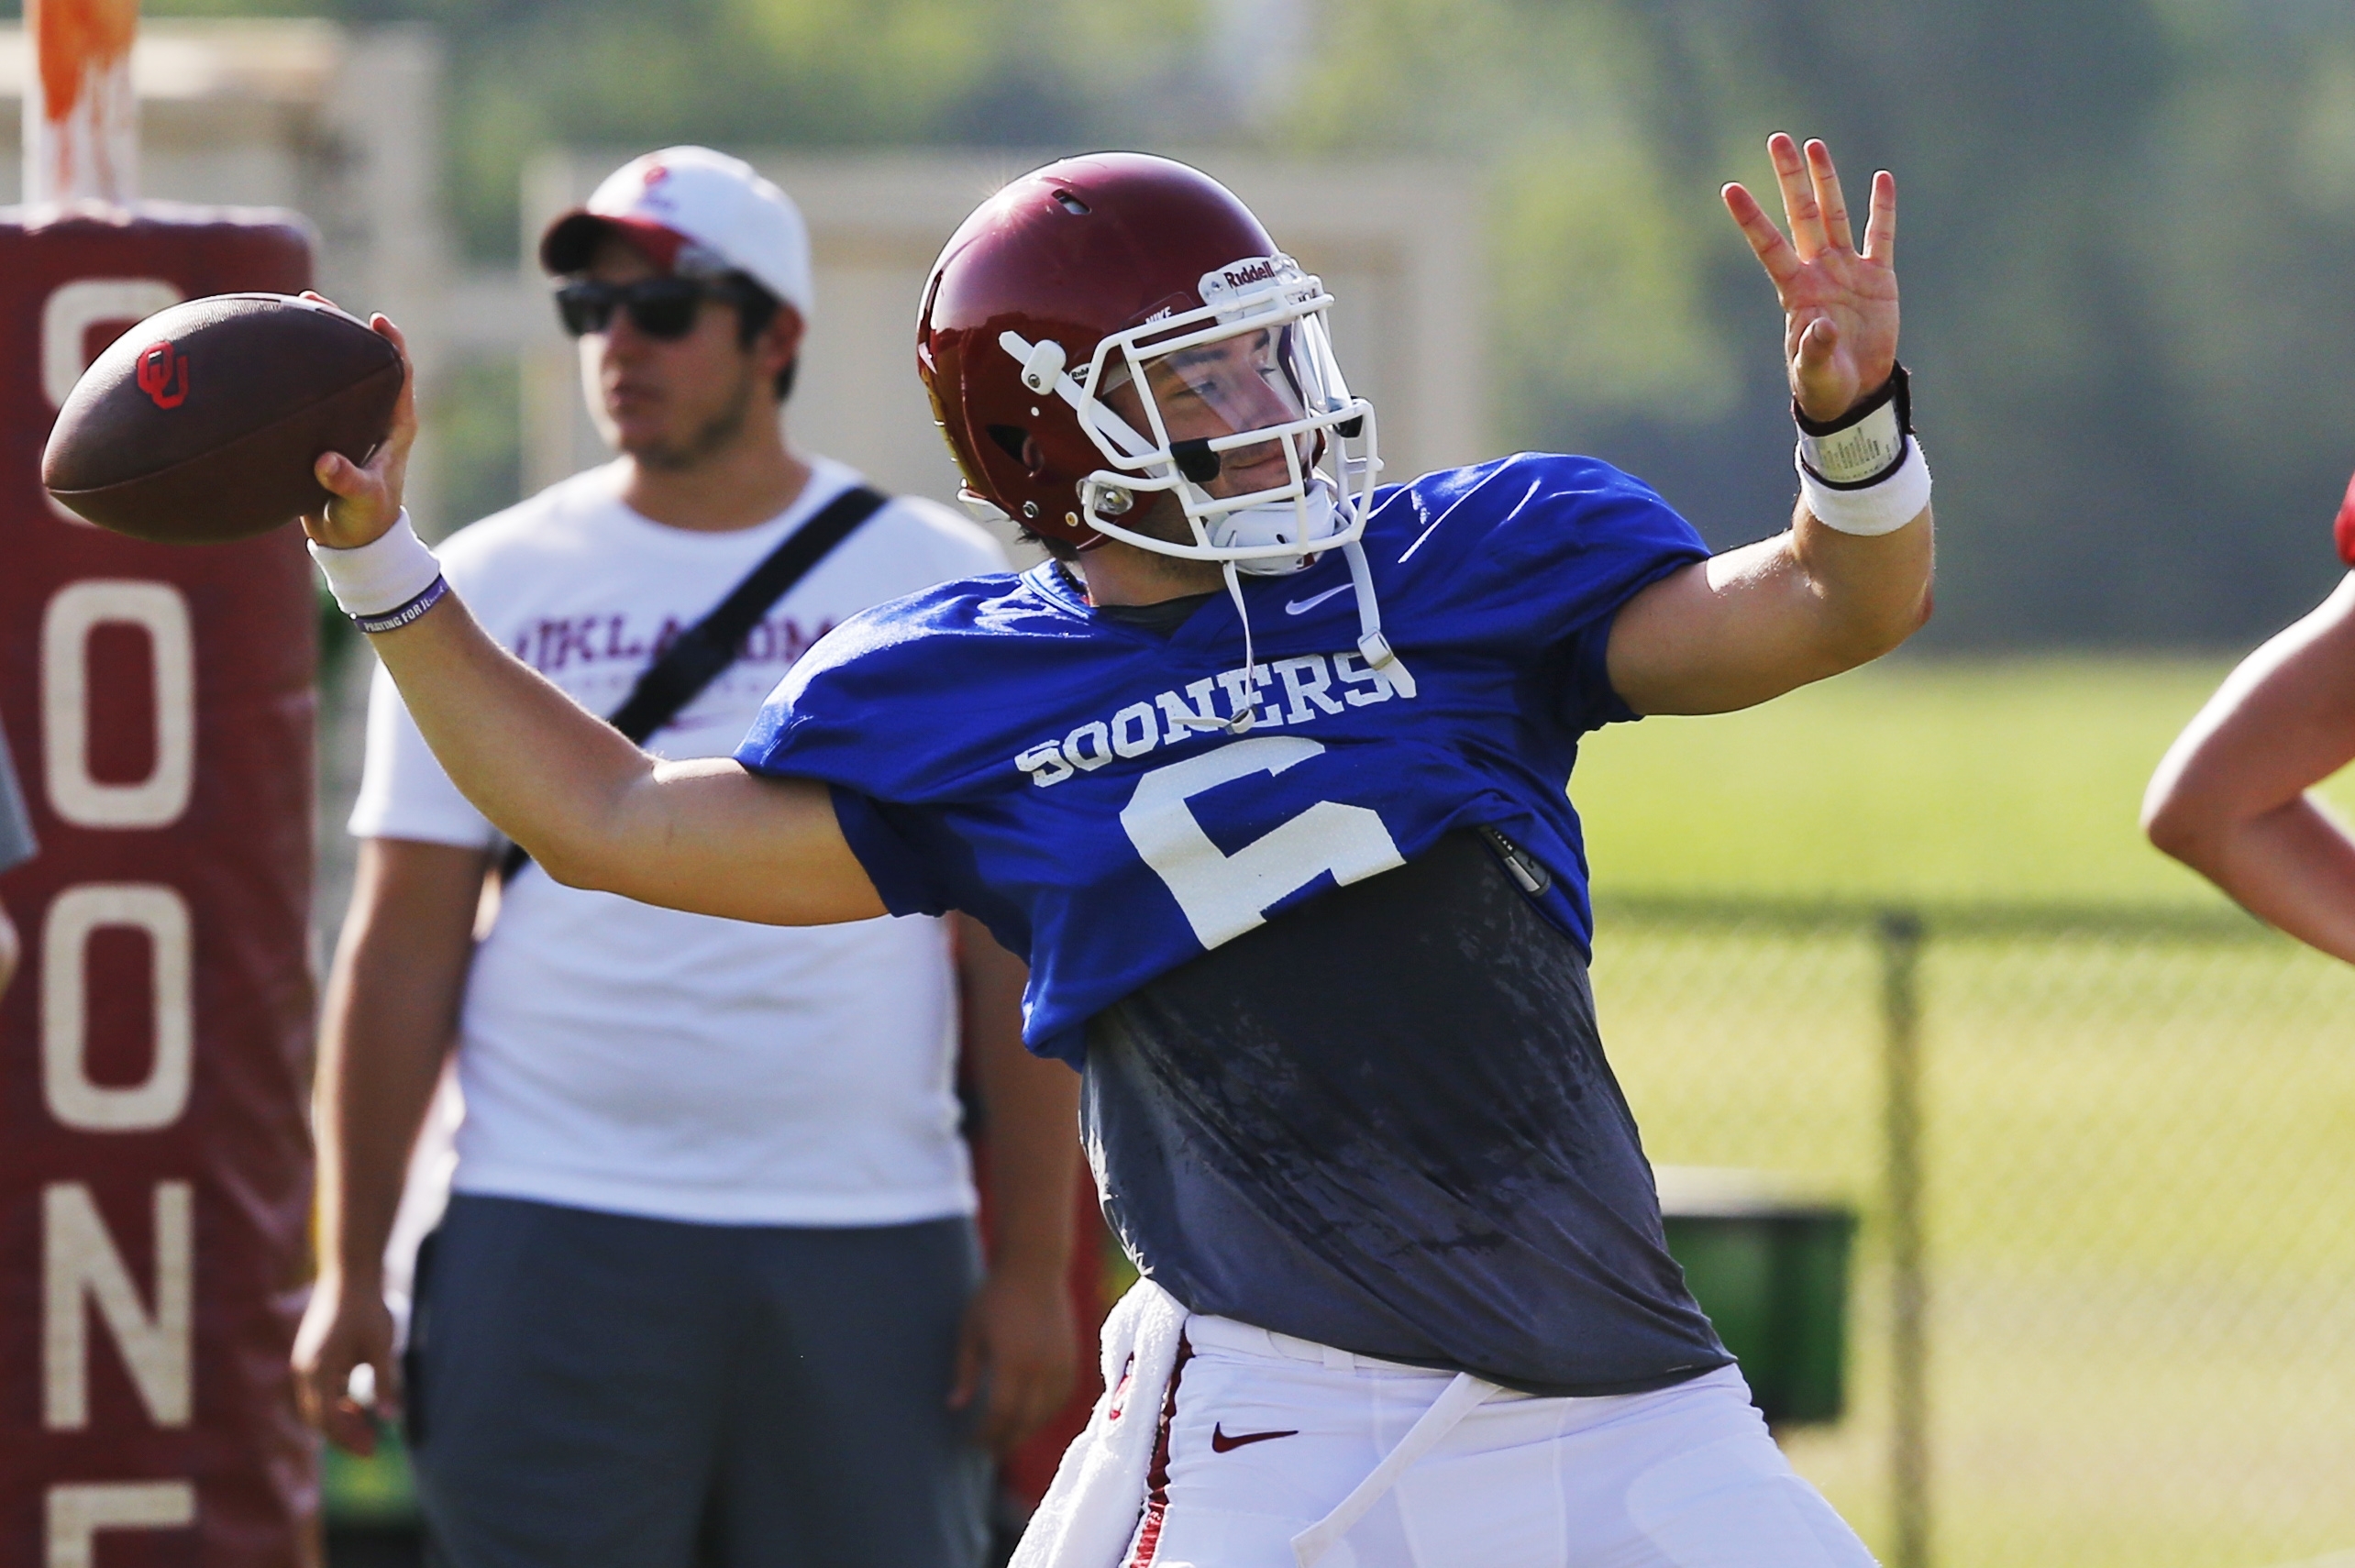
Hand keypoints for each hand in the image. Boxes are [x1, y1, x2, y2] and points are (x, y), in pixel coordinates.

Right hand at [290, 1271, 399, 1455]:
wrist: (349, 1272)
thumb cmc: (367, 1307)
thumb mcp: (381, 1346)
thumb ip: (385, 1382)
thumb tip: (392, 1418)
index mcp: (318, 1370)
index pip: (327, 1419)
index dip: (349, 1438)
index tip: (372, 1450)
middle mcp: (303, 1370)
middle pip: (317, 1417)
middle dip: (342, 1435)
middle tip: (371, 1446)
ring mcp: (303, 1362)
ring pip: (315, 1405)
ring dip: (338, 1419)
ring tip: (367, 1428)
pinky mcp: (309, 1355)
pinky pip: (317, 1390)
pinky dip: (334, 1402)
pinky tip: (357, 1404)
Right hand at [300, 296, 416, 549]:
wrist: (350, 541)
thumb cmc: (364, 520)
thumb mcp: (360, 500)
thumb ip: (347, 481)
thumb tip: (326, 461)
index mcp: (395, 425)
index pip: (400, 372)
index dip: (392, 343)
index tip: (376, 319)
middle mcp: (374, 415)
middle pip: (362, 359)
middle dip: (340, 326)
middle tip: (310, 299)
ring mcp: (349, 420)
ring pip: (334, 371)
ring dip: (313, 343)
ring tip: (283, 311)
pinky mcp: (325, 430)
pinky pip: (310, 392)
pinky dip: (291, 373)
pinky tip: (262, 357)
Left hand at [948, 1265, 1077, 1455]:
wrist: (1035, 1267)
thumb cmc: (995, 1297)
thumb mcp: (970, 1332)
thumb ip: (965, 1371)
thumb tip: (955, 1407)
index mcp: (1012, 1362)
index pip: (1001, 1414)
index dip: (986, 1434)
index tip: (972, 1441)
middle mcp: (1040, 1367)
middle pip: (1025, 1420)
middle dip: (1005, 1440)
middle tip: (988, 1450)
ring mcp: (1061, 1364)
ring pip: (1046, 1413)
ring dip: (1026, 1430)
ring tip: (1008, 1437)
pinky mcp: (1072, 1358)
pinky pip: (1061, 1398)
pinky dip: (1046, 1412)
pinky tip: (1031, 1416)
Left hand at [1723, 135, 1899, 423]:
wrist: (1854, 390)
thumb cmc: (1823, 383)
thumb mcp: (1815, 372)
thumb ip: (1814, 350)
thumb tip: (1820, 326)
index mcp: (1796, 291)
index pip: (1769, 245)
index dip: (1751, 218)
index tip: (1730, 188)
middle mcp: (1818, 271)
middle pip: (1802, 214)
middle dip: (1790, 178)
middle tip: (1777, 139)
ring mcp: (1847, 269)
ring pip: (1835, 214)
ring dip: (1826, 180)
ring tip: (1814, 145)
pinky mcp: (1878, 277)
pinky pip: (1880, 236)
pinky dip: (1882, 208)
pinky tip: (1881, 178)